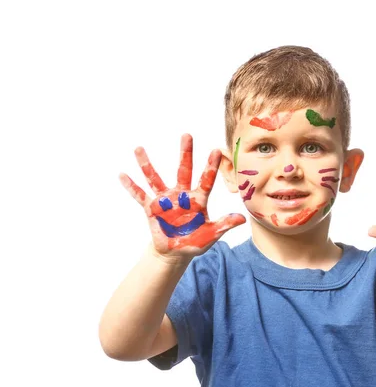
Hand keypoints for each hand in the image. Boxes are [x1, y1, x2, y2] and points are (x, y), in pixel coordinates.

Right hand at [119, 134, 245, 259]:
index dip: (211, 166)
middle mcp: (182, 195)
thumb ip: (224, 225)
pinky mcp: (151, 208)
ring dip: (147, 164)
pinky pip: (139, 195)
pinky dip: (131, 186)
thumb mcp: (211, 235)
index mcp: (198, 200)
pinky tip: (122, 175)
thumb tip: (242, 218)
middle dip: (185, 153)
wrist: (176, 252)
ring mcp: (165, 200)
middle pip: (183, 170)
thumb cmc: (195, 241)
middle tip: (187, 134)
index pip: (206, 180)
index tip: (216, 150)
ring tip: (139, 148)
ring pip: (155, 178)